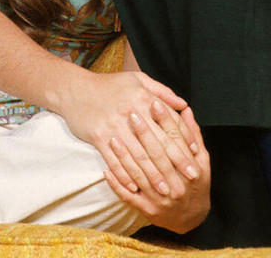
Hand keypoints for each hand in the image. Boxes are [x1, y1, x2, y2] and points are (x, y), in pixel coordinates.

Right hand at [59, 70, 204, 219]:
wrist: (75, 89)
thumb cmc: (109, 84)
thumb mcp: (137, 79)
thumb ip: (161, 91)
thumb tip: (183, 104)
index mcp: (142, 98)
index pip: (169, 123)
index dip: (183, 140)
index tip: (195, 156)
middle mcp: (130, 113)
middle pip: (156, 143)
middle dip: (173, 164)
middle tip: (186, 180)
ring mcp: (114, 127)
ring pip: (137, 156)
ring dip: (152, 176)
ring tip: (164, 190)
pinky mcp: (98, 138)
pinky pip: (115, 161)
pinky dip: (125, 176)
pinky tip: (135, 187)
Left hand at [104, 104, 210, 232]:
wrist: (192, 218)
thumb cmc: (196, 183)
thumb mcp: (202, 160)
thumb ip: (193, 134)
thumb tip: (185, 109)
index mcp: (191, 168)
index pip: (176, 140)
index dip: (166, 120)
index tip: (154, 103)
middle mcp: (176, 184)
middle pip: (158, 155)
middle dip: (144, 133)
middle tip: (131, 114)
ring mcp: (161, 198)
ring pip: (140, 174)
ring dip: (125, 156)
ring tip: (113, 137)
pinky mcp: (148, 209)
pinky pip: (129, 196)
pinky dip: (117, 183)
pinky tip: (106, 170)